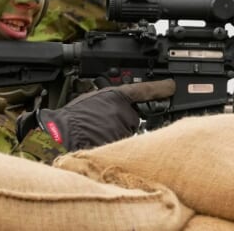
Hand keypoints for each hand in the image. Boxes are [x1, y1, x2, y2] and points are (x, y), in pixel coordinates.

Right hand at [16, 79, 174, 150]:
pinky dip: (117, 146)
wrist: (61, 134)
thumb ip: (109, 100)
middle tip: (103, 123)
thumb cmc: (73, 117)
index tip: (172, 87)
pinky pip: (125, 145)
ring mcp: (125, 127)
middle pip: (134, 117)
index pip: (144, 90)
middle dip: (124, 121)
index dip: (160, 88)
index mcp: (116, 95)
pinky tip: (100, 142)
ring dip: (118, 134)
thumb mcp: (91, 98)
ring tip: (97, 133)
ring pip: (129, 133)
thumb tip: (119, 106)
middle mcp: (124, 110)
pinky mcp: (123, 143)